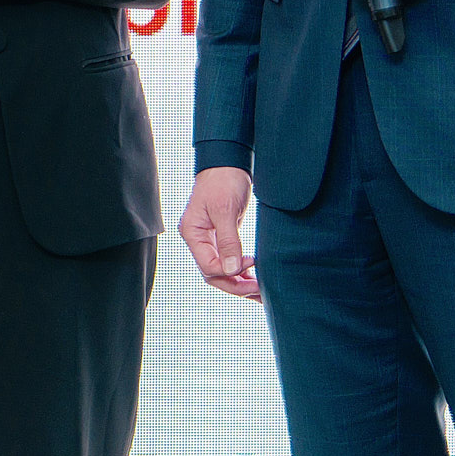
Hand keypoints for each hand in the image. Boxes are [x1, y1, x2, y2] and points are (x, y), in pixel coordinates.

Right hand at [177, 167, 260, 300]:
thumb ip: (228, 241)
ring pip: (222, 272)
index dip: (230, 271)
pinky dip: (242, 272)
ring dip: (240, 283)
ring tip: (261, 292)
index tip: (252, 263)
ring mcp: (209, 241)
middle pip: (214, 275)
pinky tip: (255, 280)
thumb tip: (232, 269)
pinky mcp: (222, 239)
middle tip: (260, 289)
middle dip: (236, 285)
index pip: (208, 266)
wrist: (228, 163)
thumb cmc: (223, 181)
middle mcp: (198, 241)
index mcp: (192, 234)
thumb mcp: (225, 210)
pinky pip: (229, 262)